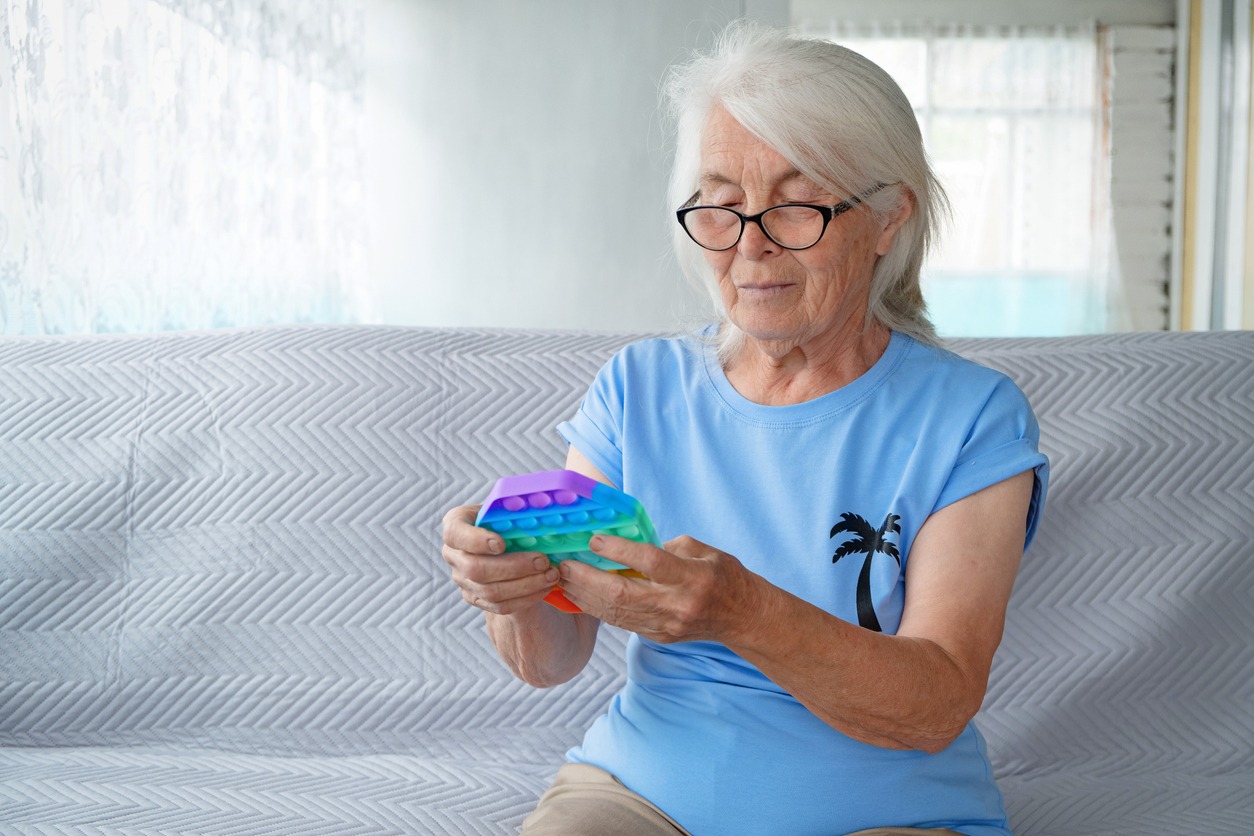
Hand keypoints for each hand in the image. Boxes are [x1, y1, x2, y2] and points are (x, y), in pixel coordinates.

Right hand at [440, 505, 560, 615]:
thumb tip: (540, 506)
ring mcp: (462, 579)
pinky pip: (500, 606)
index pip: (455, 533)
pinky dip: (525, 598)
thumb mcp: (504, 508)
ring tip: (550, 575)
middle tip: (542, 561)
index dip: (476, 540)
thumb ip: (513, 509)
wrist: (505, 542)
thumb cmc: (505, 519)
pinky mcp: (476, 598)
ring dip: (525, 585)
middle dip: (514, 567)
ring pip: (490, 591)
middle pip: (476, 568)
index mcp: (455, 525)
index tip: (501, 543)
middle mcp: (453, 554)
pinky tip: (544, 588)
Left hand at [556, 534, 759, 643]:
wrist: (743, 618)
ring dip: (585, 596)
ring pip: (617, 613)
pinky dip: (598, 609)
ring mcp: (667, 625)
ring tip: (564, 580)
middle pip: (624, 594)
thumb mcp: (703, 550)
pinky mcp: (659, 636)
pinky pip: (622, 622)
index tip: (595, 539)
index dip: (620, 551)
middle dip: (588, 579)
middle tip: (564, 565)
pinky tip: (581, 596)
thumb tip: (630, 545)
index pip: (651, 562)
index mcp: (693, 577)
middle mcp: (678, 604)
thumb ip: (666, 546)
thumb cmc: (724, 576)